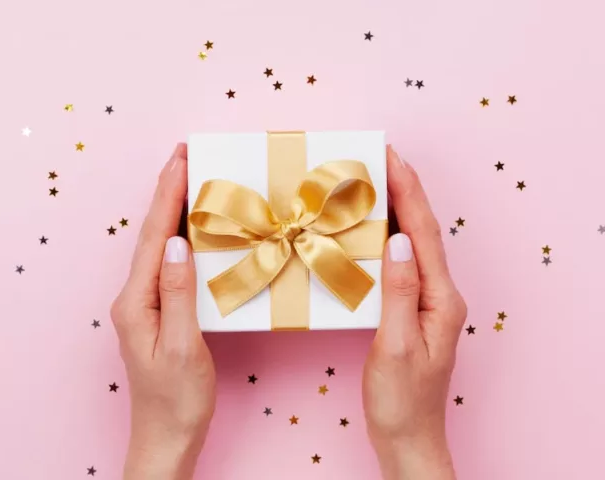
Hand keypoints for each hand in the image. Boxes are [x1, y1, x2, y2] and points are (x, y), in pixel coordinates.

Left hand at [111, 144, 215, 479]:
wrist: (168, 434)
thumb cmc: (177, 398)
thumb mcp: (183, 347)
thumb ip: (178, 294)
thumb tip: (180, 244)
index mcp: (137, 301)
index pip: (155, 237)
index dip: (168, 195)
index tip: (181, 159)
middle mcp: (135, 297)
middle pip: (153, 234)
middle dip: (168, 191)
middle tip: (185, 155)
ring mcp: (145, 303)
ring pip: (160, 246)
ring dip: (173, 210)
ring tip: (189, 179)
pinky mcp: (158, 310)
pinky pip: (168, 263)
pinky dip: (180, 236)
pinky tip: (192, 228)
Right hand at [362, 146, 466, 479]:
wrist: (407, 436)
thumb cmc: (401, 399)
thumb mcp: (394, 346)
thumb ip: (398, 293)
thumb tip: (396, 243)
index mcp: (440, 299)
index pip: (423, 235)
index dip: (408, 192)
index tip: (391, 158)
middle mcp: (440, 294)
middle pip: (422, 232)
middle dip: (404, 190)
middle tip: (381, 157)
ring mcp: (427, 301)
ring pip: (412, 244)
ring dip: (396, 209)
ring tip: (375, 181)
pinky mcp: (412, 309)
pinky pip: (401, 263)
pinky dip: (387, 237)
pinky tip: (372, 229)